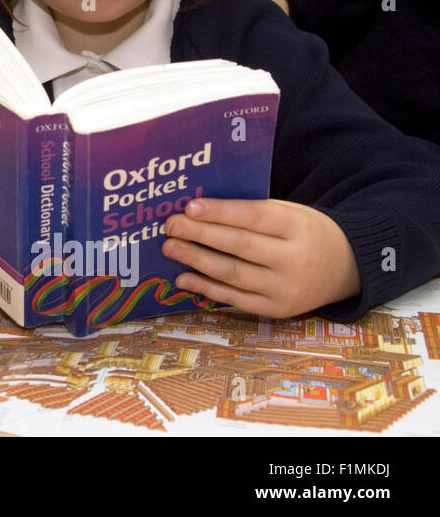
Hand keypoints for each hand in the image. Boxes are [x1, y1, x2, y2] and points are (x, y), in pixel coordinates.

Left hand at [161, 197, 360, 318]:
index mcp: (300, 226)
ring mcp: (287, 289)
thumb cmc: (305, 232)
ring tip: (171, 248)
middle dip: (201, 235)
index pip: (256, 217)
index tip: (190, 207)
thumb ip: (253, 211)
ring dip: (197, 261)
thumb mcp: (291, 212)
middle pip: (241, 246)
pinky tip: (184, 278)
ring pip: (234, 274)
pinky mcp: (277, 309)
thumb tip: (199, 211)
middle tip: (171, 226)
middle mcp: (295, 260)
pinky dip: (207, 288)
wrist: (347, 267)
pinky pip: (236, 299)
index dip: (221, 212)